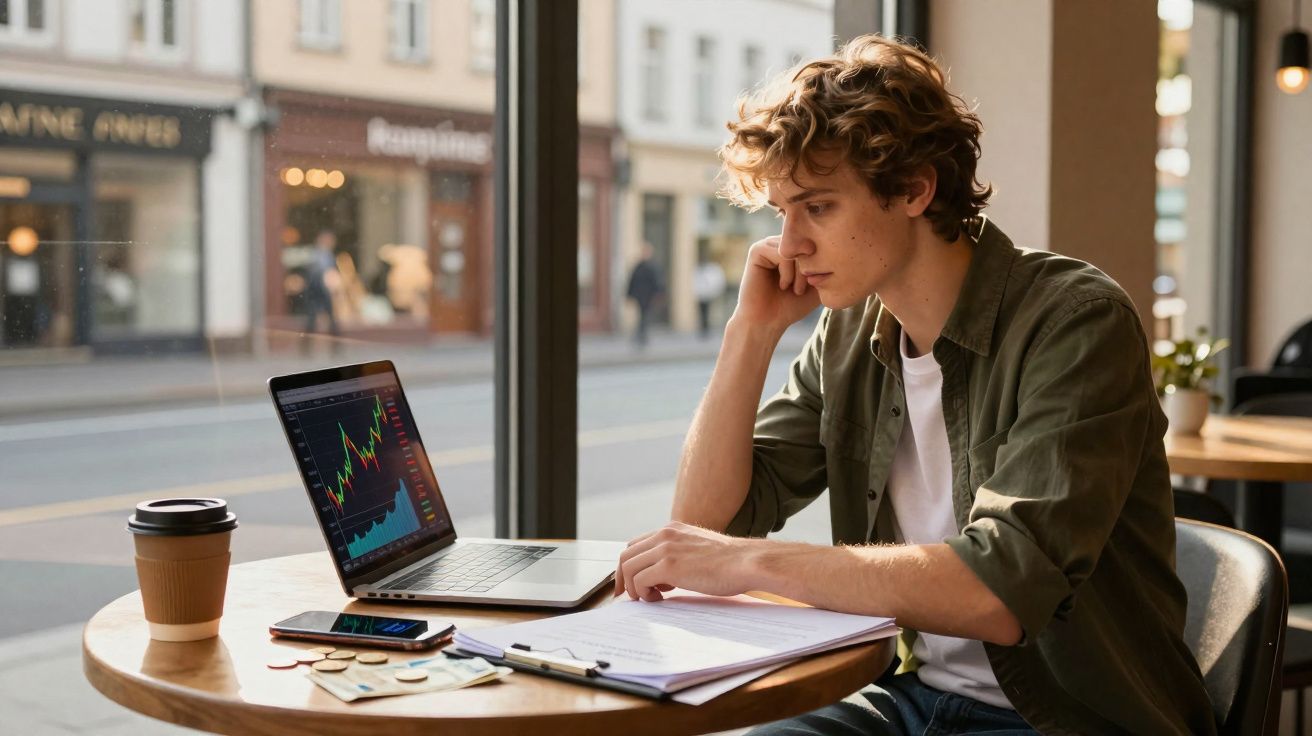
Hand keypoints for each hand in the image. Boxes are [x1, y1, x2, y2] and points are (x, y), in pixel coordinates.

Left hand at [614, 521, 759, 601]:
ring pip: (629, 567)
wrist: (747, 562)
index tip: (630, 582)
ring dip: (634, 587)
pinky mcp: (669, 566)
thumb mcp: (698, 550)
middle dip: (623, 577)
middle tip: (627, 595)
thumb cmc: (730, 562)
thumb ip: (679, 556)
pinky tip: (658, 599)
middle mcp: (665, 535)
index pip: (637, 544)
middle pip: (627, 555)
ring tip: (650, 598)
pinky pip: (640, 580)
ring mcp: (666, 549)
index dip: (629, 565)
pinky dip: (643, 593)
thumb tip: (664, 578)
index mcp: (672, 529)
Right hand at [730, 236, 821, 335]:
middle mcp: (781, 243)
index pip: (817, 241)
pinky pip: (782, 253)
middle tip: (805, 289)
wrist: (767, 322)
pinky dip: (788, 272)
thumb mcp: (818, 284)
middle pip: (807, 243)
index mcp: (794, 248)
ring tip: (797, 290)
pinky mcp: (757, 250)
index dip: (822, 263)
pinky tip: (783, 286)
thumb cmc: (792, 306)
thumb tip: (837, 247)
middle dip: (812, 267)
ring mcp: (768, 245)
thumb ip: (828, 265)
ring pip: (796, 248)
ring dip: (801, 272)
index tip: (816, 285)